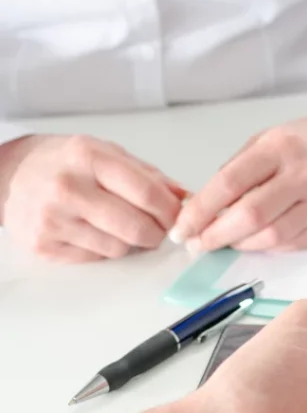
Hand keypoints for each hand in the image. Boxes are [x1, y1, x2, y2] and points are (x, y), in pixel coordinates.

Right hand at [0, 134, 186, 261]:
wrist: (9, 175)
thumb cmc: (63, 162)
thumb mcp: (106, 153)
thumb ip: (148, 175)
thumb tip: (184, 198)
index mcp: (88, 158)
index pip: (146, 192)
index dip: (171, 211)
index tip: (178, 216)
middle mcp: (68, 188)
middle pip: (137, 227)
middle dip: (158, 232)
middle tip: (158, 228)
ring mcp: (53, 219)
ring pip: (120, 248)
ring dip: (131, 242)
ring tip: (121, 225)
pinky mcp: (44, 245)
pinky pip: (97, 258)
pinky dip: (106, 249)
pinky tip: (97, 232)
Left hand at [169, 105, 306, 252]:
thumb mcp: (269, 138)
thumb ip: (238, 168)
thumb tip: (204, 205)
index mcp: (279, 147)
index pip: (229, 184)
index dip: (199, 211)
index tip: (181, 228)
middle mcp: (302, 174)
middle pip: (250, 215)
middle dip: (215, 235)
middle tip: (196, 245)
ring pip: (272, 236)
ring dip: (241, 244)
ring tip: (226, 242)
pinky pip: (294, 244)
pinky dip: (269, 247)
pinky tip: (257, 240)